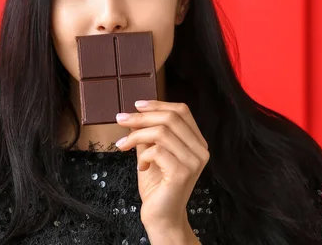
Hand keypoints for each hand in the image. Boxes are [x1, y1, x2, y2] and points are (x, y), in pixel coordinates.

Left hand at [115, 100, 208, 240]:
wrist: (161, 217)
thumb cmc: (157, 186)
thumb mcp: (151, 153)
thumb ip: (149, 134)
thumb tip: (135, 115)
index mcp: (197, 142)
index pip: (182, 111)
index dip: (158, 104)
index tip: (136, 105)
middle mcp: (200, 150)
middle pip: (171, 118)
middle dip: (141, 117)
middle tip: (121, 119)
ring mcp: (194, 161)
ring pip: (161, 132)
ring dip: (136, 135)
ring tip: (123, 145)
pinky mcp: (182, 173)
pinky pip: (157, 151)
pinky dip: (142, 156)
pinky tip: (140, 167)